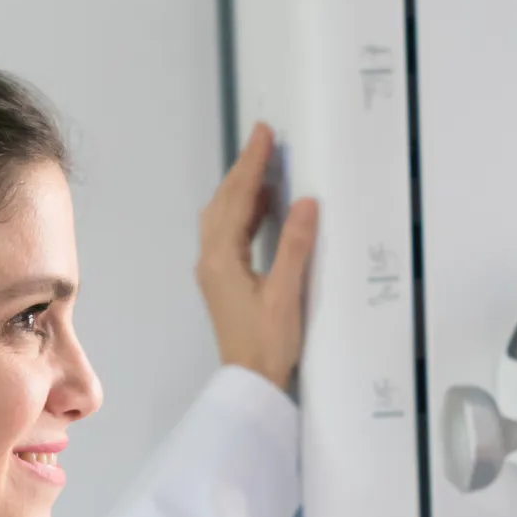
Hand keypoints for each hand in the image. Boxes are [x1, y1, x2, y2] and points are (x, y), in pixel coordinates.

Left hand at [195, 122, 317, 390]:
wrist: (251, 383)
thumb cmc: (267, 343)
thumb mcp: (286, 293)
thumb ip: (294, 246)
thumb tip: (304, 202)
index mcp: (222, 258)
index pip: (238, 199)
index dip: (251, 165)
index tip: (263, 134)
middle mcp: (211, 259)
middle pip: (223, 203)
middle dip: (243, 170)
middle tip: (263, 141)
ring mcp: (214, 271)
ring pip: (223, 217)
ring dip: (241, 190)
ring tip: (264, 168)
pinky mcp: (224, 282)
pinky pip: (229, 233)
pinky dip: (244, 213)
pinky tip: (263, 209)